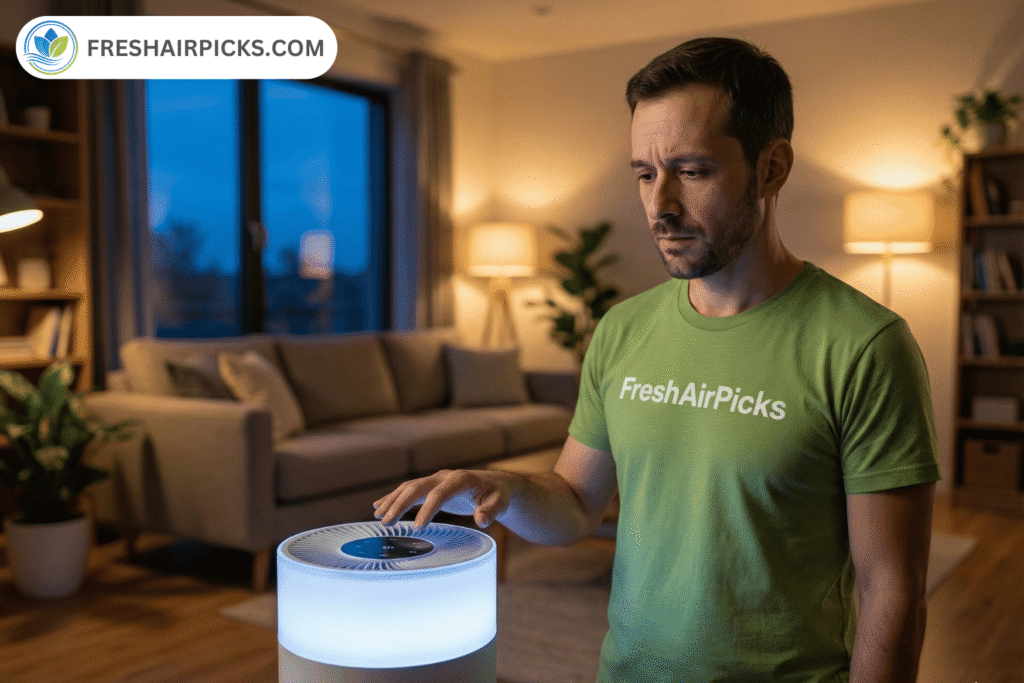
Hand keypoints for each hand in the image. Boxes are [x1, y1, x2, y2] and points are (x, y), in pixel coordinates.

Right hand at [372, 469, 514, 529]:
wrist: (496, 484)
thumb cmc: (498, 495)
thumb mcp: (499, 503)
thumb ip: (491, 511)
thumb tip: (481, 519)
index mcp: (461, 479)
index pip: (440, 493)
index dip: (428, 509)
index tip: (418, 528)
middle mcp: (445, 476)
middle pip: (418, 487)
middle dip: (400, 503)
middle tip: (386, 522)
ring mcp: (436, 479)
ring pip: (409, 487)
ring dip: (393, 500)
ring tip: (377, 516)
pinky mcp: (431, 486)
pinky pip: (409, 490)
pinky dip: (394, 497)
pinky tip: (379, 506)